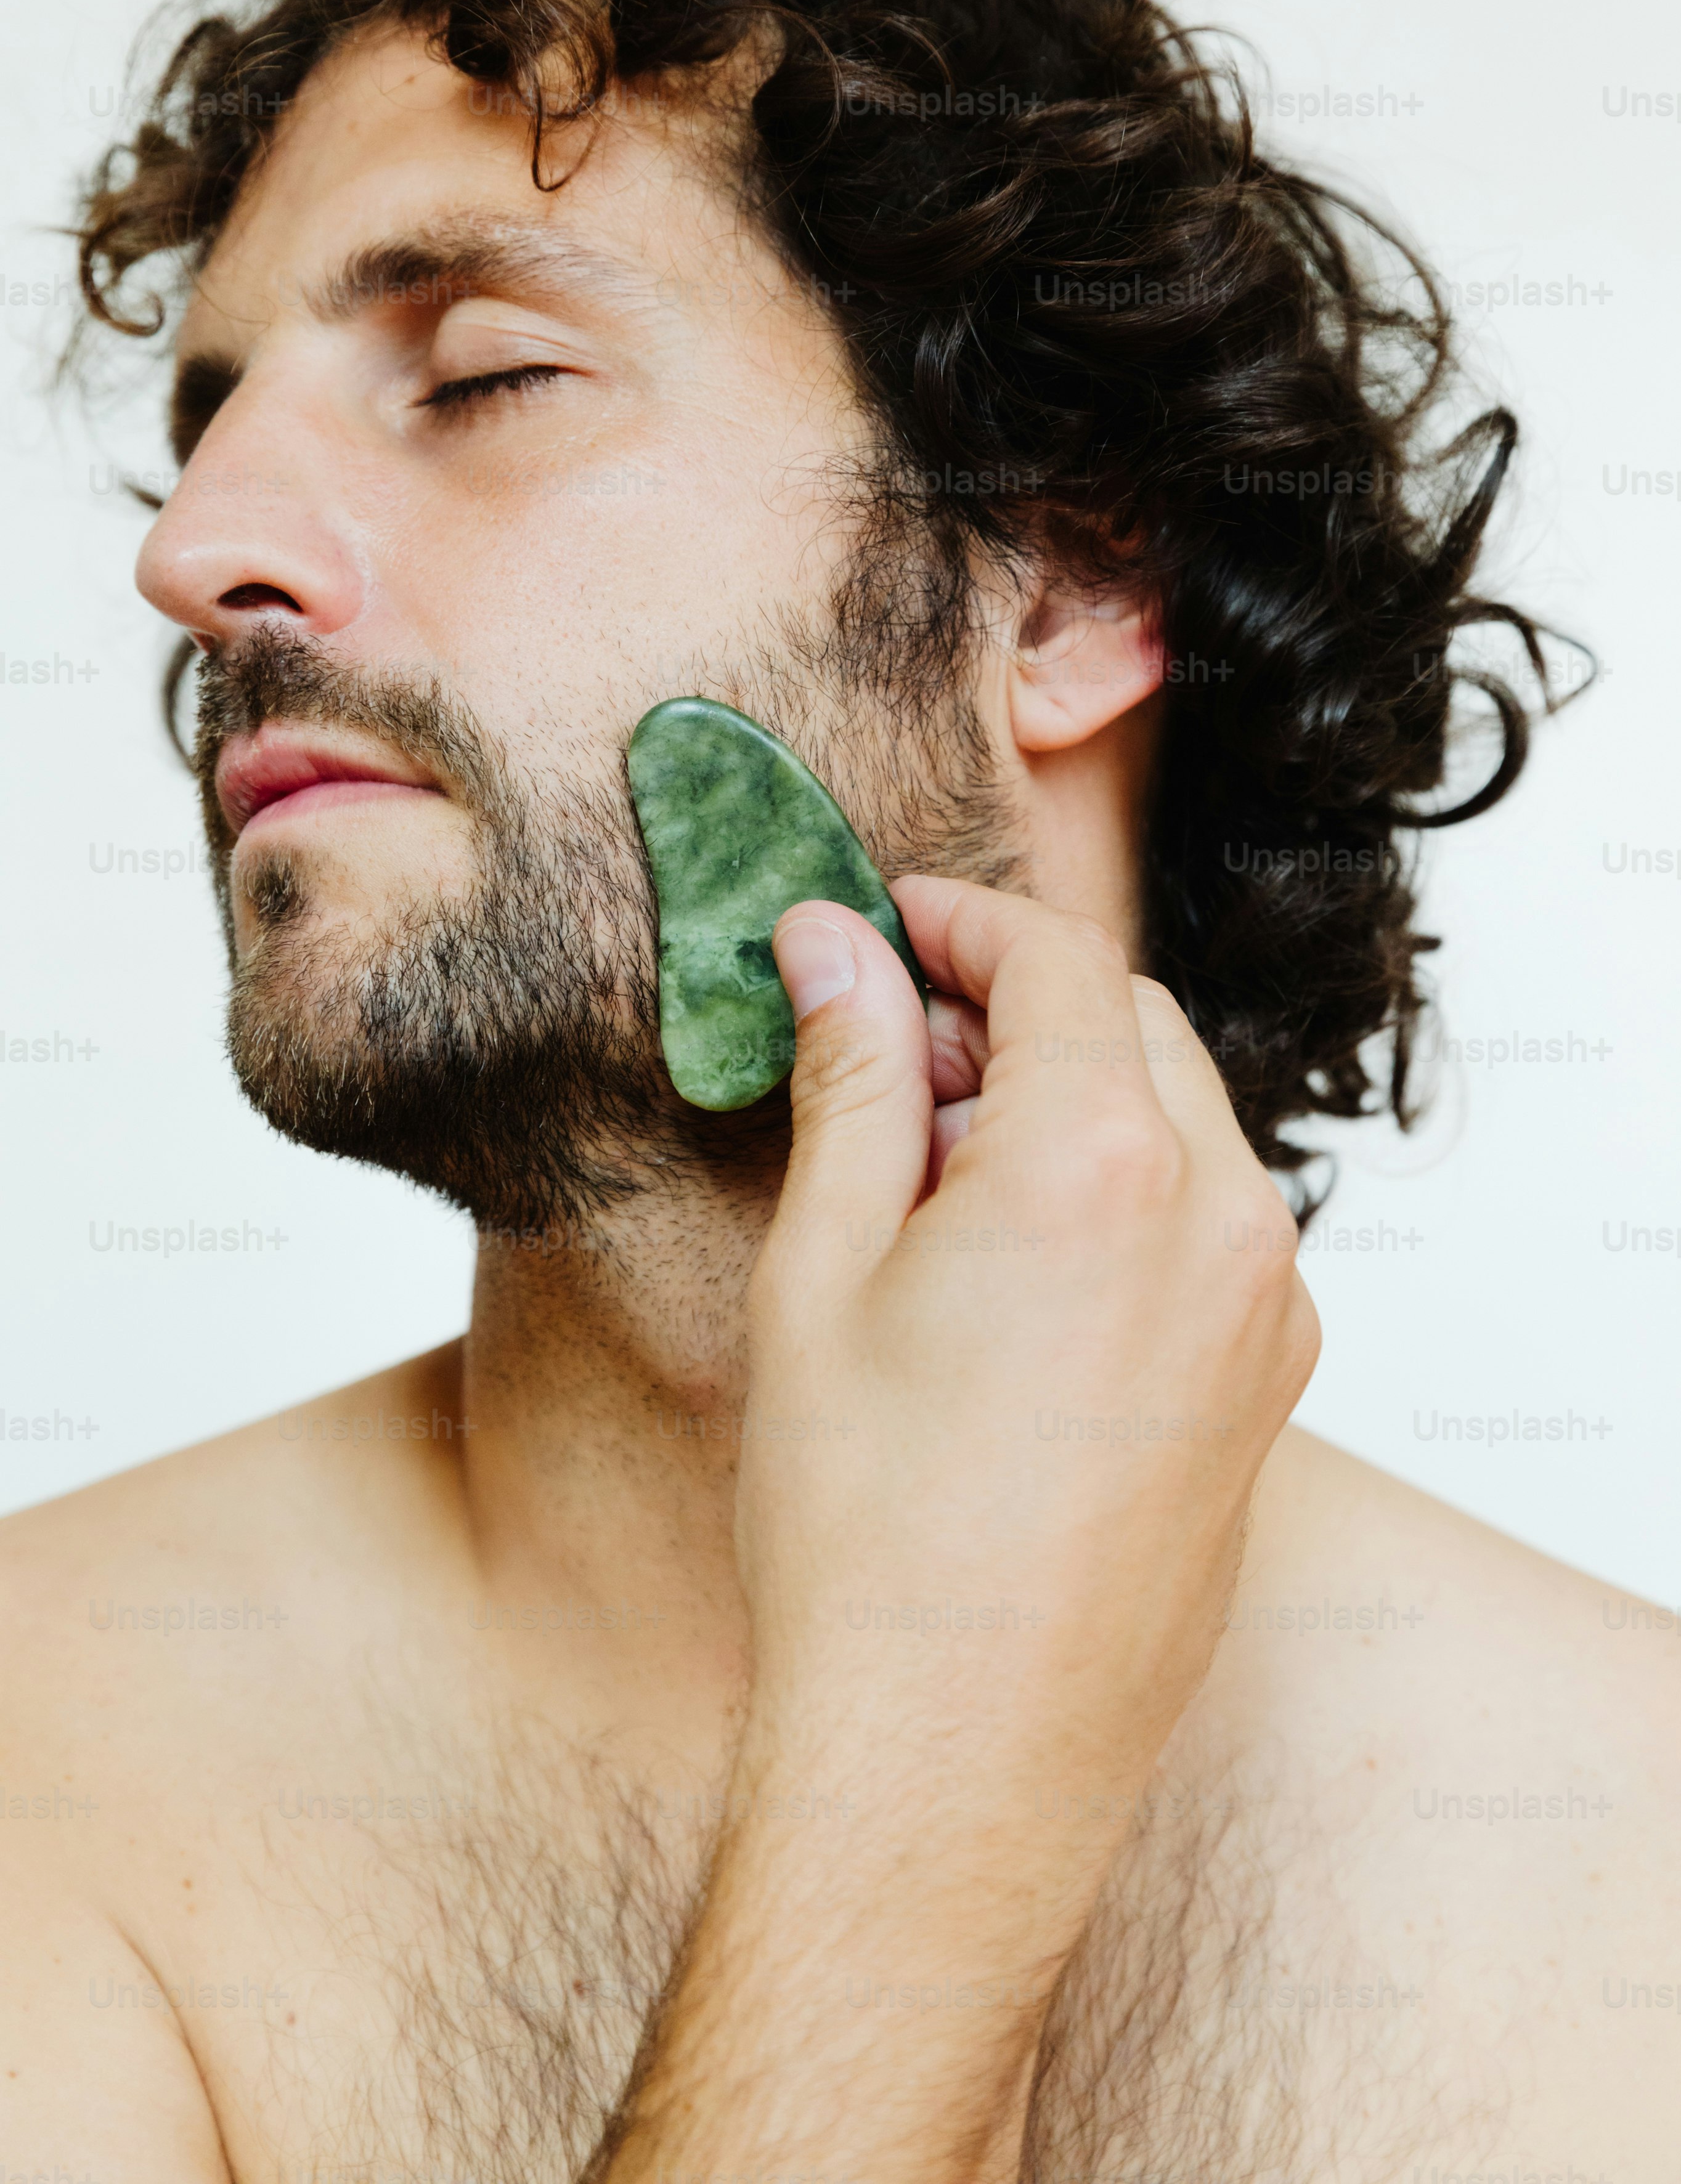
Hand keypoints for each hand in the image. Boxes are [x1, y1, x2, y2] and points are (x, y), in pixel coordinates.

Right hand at [738, 876, 1319, 1932]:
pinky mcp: (1271, 1384)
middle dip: (1014, 1007)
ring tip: (936, 1168)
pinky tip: (1015, 1263)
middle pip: (1130, 1027)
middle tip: (890, 1046)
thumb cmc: (867, 1532)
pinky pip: (1209, 1223)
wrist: (957, 1756)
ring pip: (1180, 1123)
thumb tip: (834, 947)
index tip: (884, 925)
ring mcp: (1267, 1309)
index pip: (1055, 961)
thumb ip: (852, 1082)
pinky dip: (1123, 1190)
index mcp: (1105, 1166)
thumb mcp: (822, 1271)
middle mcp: (1223, 1220)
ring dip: (1069, 1099)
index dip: (960, 920)